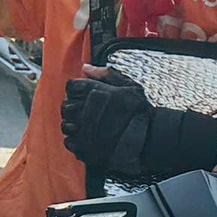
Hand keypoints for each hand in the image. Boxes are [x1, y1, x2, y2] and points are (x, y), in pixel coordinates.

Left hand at [61, 66, 216, 177]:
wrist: (151, 140)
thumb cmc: (141, 113)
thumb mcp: (130, 86)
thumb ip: (106, 74)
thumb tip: (86, 68)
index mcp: (94, 92)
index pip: (71, 87)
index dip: (77, 92)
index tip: (84, 97)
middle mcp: (85, 110)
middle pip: (66, 106)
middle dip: (74, 109)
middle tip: (87, 114)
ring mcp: (83, 130)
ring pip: (66, 125)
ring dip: (74, 126)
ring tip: (89, 127)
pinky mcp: (84, 148)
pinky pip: (69, 142)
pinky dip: (77, 141)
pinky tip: (90, 139)